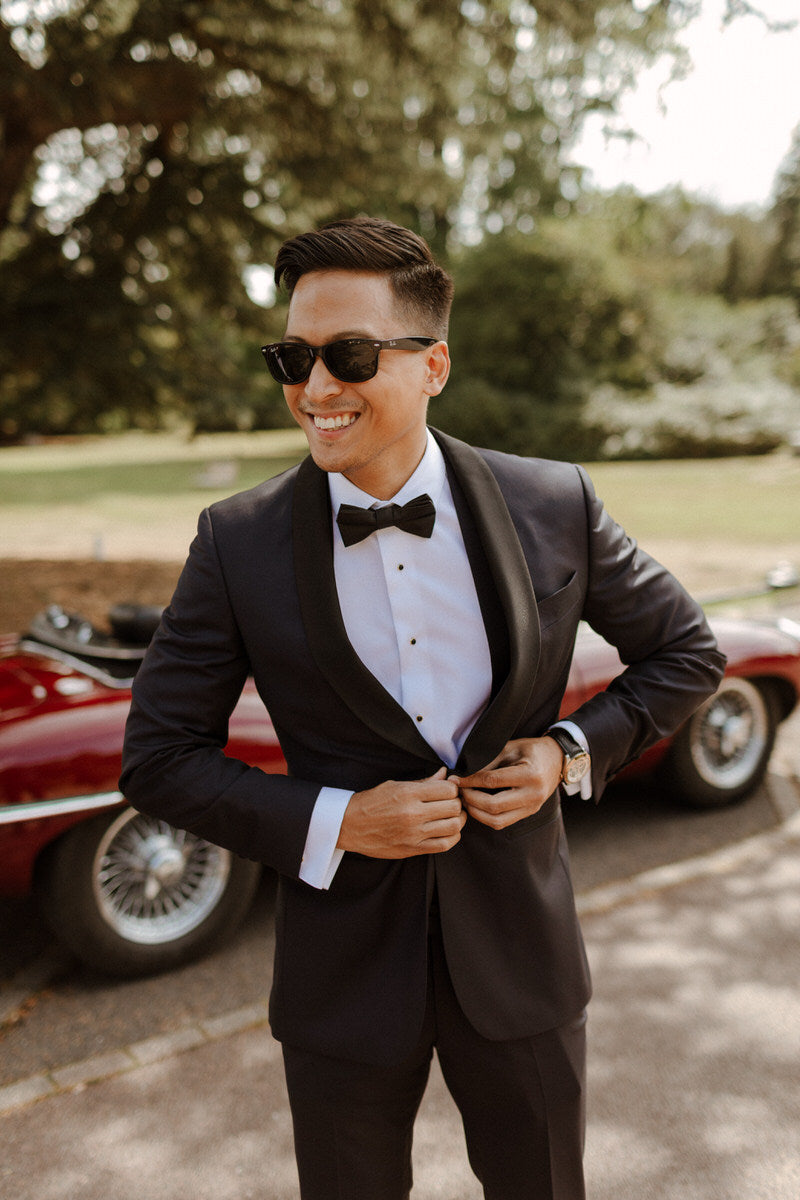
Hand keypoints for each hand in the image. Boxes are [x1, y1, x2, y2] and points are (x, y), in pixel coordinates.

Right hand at [337, 767, 465, 858]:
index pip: (448, 789)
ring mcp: (413, 834)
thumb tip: (444, 773)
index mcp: (408, 794)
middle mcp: (412, 814)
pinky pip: (444, 845)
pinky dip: (452, 837)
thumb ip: (423, 782)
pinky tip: (446, 830)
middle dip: (457, 803)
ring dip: (457, 820)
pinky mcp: (412, 849)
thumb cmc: (371, 802)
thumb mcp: (395, 785)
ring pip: (453, 827)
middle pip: (454, 807)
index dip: (452, 788)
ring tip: (451, 816)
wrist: (349, 826)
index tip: (448, 790)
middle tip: (451, 803)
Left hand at [449, 737, 562, 830]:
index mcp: (530, 775)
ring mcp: (532, 807)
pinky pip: (503, 822)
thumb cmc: (532, 750)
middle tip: (459, 791)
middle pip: (494, 806)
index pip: (492, 782)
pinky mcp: (529, 813)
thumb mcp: (510, 748)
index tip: (456, 779)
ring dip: (477, 813)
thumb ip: (488, 762)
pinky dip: (486, 817)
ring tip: (466, 800)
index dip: (470, 781)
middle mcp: (533, 795)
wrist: (557, 759)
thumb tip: (464, 773)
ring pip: (497, 820)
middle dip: (471, 800)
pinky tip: (477, 806)